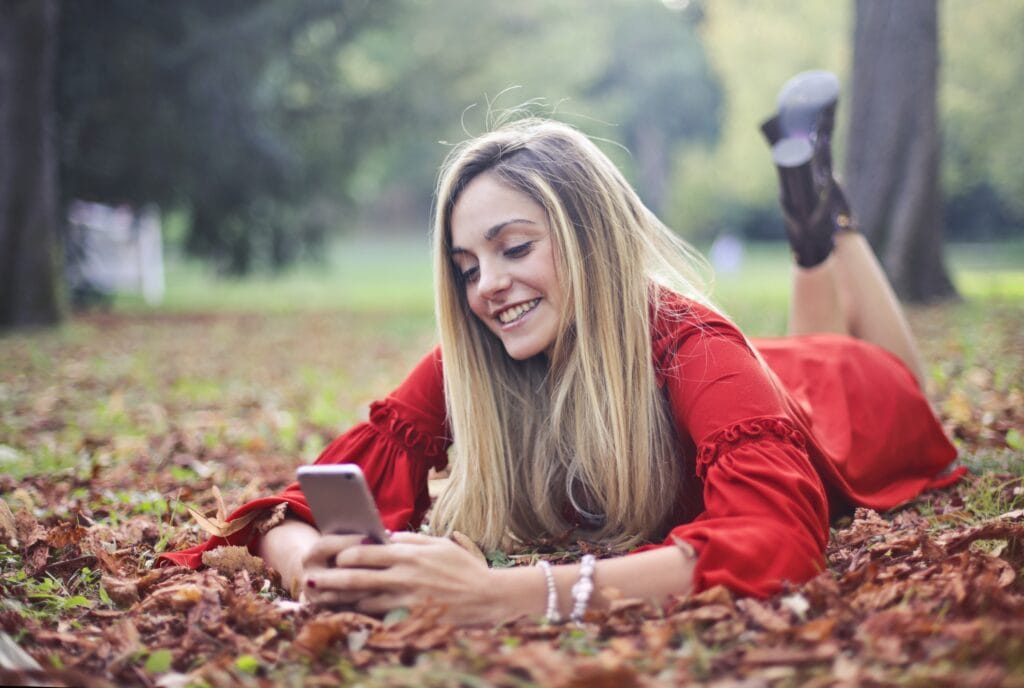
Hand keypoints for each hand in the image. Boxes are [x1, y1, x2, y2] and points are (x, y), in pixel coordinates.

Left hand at [303, 532, 501, 624]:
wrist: (488, 596)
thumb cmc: (464, 567)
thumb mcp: (439, 544)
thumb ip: (410, 539)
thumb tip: (386, 537)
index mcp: (408, 555)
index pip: (365, 552)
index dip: (345, 555)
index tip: (337, 557)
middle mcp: (403, 577)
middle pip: (356, 578)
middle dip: (331, 580)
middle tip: (313, 582)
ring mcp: (405, 601)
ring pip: (364, 601)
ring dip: (343, 601)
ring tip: (325, 600)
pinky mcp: (411, 619)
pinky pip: (380, 618)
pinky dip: (365, 616)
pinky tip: (354, 614)